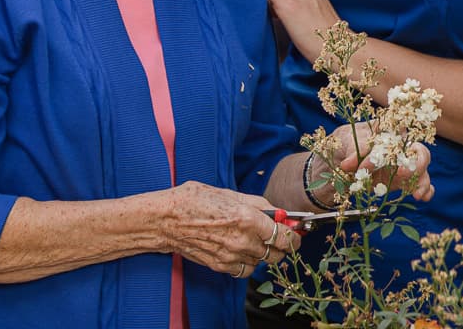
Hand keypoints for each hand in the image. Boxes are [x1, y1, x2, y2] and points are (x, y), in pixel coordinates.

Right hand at [153, 181, 301, 277]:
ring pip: (262, 262)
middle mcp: (242, 240)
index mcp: (248, 218)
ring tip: (255, 240)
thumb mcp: (230, 193)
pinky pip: (245, 270)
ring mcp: (231, 256)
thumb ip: (258, 204)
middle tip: (279, 236)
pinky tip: (242, 250)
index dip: (295, 236)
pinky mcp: (220, 266)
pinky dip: (248, 262)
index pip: (284, 236)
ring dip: (264, 253)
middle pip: (277, 253)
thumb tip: (278, 212)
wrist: (166, 220)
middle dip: (282, 245)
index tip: (297, 234)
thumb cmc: (194, 200)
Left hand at [319, 121, 435, 202]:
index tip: (365, 166)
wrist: (336, 164)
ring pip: (422, 167)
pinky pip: (421, 182)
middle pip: (417, 149)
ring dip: (421, 179)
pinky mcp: (402, 180)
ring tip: (416, 193)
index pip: (394, 134)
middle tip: (400, 173)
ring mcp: (402, 163)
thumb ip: (351, 150)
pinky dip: (425, 189)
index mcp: (387, 129)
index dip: (385, 148)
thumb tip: (349, 163)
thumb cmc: (343, 145)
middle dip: (413, 162)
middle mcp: (398, 145)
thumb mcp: (344, 143)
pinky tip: (422, 196)